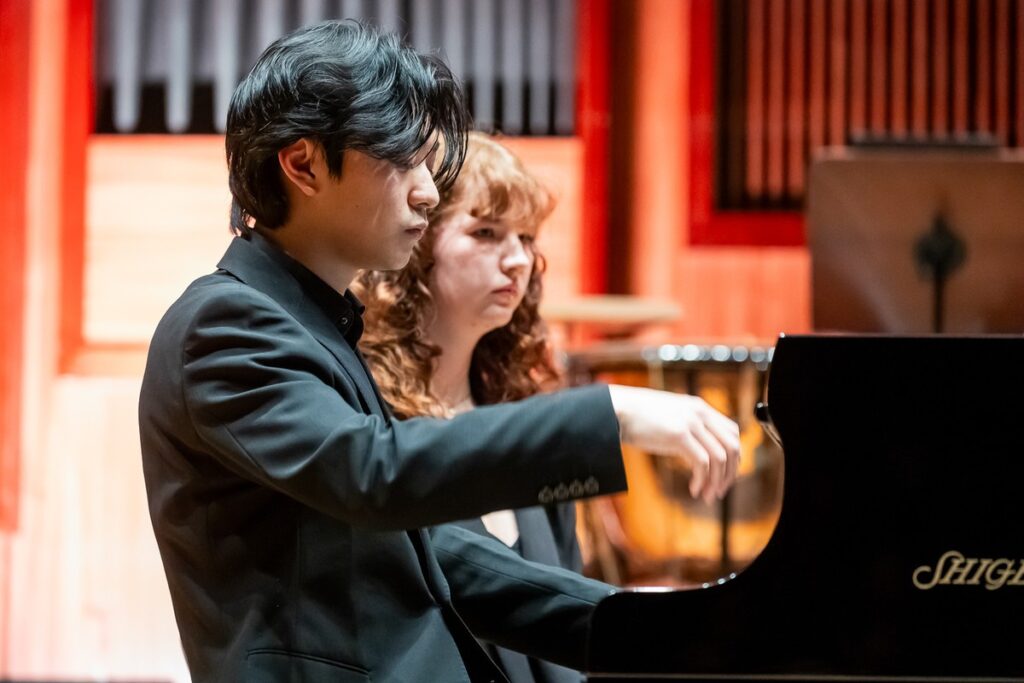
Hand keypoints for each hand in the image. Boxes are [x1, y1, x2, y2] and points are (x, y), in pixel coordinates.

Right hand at [608, 385, 740, 502]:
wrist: (617, 410)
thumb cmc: (639, 417)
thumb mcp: (671, 418)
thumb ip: (688, 428)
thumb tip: (698, 450)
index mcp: (700, 408)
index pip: (733, 432)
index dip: (734, 457)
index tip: (724, 476)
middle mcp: (700, 413)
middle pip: (732, 447)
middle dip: (730, 474)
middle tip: (718, 491)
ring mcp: (691, 423)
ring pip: (720, 458)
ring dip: (716, 482)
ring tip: (706, 496)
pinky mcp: (679, 434)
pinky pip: (702, 463)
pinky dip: (702, 480)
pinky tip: (694, 490)